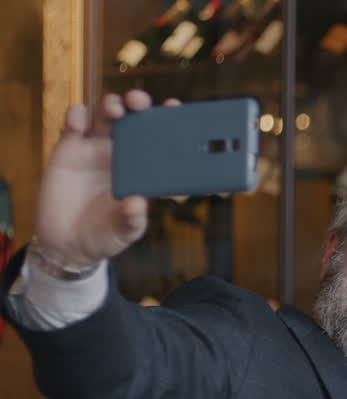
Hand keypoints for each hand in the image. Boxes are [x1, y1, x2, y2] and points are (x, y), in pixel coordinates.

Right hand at [35, 91, 173, 267]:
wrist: (67, 243)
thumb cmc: (105, 235)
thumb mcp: (124, 231)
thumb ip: (132, 218)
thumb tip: (137, 203)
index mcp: (142, 168)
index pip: (158, 138)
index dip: (167, 119)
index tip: (174, 107)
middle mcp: (121, 153)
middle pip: (132, 117)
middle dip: (137, 102)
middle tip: (139, 102)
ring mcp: (94, 149)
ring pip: (104, 115)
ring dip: (110, 105)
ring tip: (115, 111)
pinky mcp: (68, 150)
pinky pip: (73, 125)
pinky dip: (76, 116)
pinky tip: (79, 121)